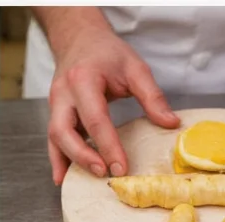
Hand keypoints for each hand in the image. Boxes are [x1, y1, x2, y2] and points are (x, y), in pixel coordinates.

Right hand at [46, 27, 179, 184]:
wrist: (80, 38)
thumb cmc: (108, 53)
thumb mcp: (135, 68)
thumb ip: (153, 96)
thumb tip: (171, 123)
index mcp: (84, 80)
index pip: (95, 119)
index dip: (108, 145)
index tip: (122, 167)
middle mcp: (63, 93)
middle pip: (64, 130)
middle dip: (83, 156)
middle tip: (105, 174)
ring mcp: (56, 103)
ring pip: (55, 136)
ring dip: (71, 160)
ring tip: (91, 179)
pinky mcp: (56, 112)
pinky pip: (52, 138)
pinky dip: (57, 158)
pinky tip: (63, 177)